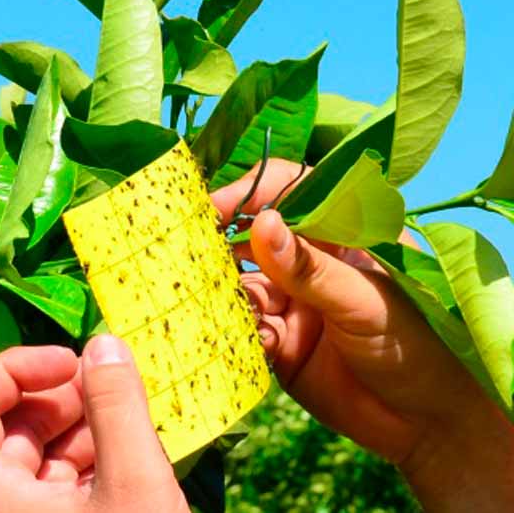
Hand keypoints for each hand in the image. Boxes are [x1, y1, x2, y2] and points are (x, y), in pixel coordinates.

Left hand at [0, 335, 186, 512]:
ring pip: (32, 458)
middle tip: (112, 386)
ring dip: (79, 430)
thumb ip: (117, 408)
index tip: (70, 362)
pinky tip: (127, 460)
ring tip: (128, 423)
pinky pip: (51, 491)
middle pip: (4, 424)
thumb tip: (104, 343)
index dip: (16, 367)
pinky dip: (85, 467)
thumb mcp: (135, 485)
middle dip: (60, 397)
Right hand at [212, 161, 513, 510]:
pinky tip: (242, 340)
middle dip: (222, 241)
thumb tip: (261, 223)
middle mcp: (311, 263)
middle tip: (189, 250)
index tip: (215, 206)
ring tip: (212, 301)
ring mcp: (292, 302)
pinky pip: (242, 329)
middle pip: (255, 235)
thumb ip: (310, 267)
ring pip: (242, 284)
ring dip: (225, 292)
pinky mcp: (277, 343)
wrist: (425, 424)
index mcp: (343, 236)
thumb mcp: (365, 300)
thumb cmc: (415, 347)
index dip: (253, 192)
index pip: (293, 191)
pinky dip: (234, 331)